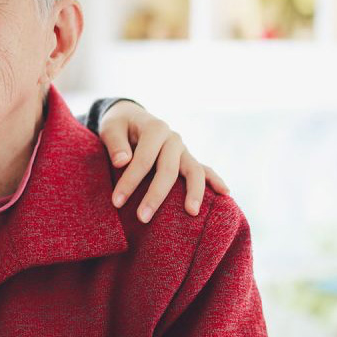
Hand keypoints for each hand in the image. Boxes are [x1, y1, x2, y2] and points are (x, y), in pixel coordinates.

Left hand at [96, 102, 228, 221]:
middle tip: (142, 218)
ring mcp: (183, 150)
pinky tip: (226, 194)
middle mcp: (172, 138)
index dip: (130, 181)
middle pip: (169, 169)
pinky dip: (215, 180)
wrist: (131, 118)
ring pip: (194, 170)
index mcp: (155, 128)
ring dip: (194, 192)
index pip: (144, 158)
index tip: (116, 202)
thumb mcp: (110, 128)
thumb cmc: (118, 126)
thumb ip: (115, 144)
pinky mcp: (187, 159)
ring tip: (192, 212)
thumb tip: (122, 162)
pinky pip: (204, 170)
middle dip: (156, 195)